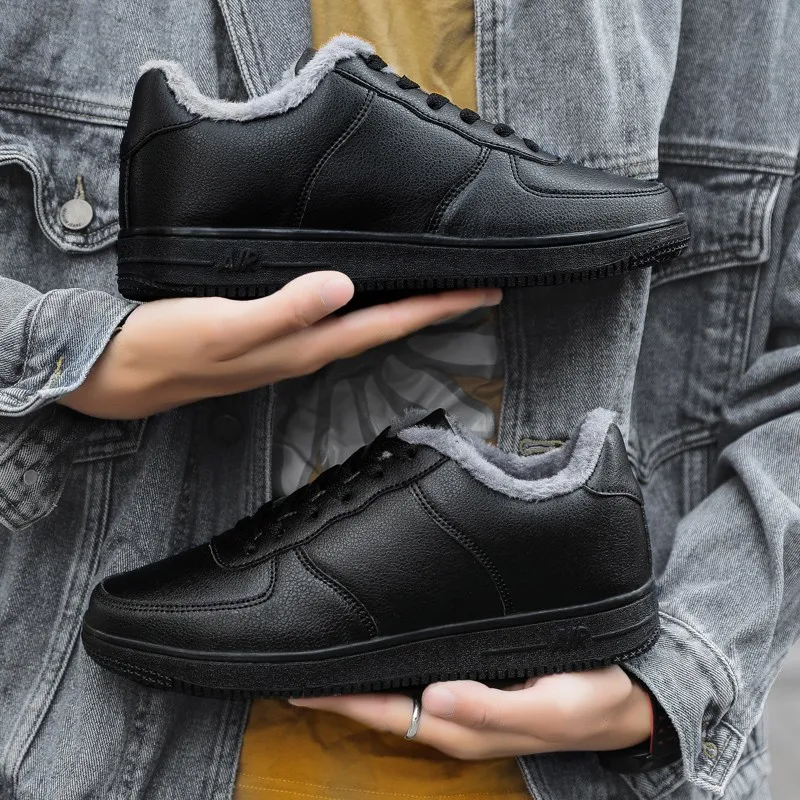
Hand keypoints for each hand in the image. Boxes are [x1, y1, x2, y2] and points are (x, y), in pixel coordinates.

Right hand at [60, 272, 500, 418]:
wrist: (128, 372)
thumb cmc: (173, 347)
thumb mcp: (228, 326)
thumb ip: (285, 308)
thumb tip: (343, 287)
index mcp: (307, 347)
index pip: (387, 325)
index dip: (436, 309)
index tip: (482, 294)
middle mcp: (309, 350)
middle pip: (386, 328)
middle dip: (432, 309)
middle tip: (475, 289)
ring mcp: (291, 347)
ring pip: (363, 326)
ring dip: (403, 309)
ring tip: (435, 290)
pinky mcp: (272, 336)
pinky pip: (334, 321)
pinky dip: (363, 305)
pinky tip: (364, 291)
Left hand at [290, 666, 651, 759]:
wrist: (622, 702)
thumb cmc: (588, 702)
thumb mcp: (549, 706)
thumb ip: (491, 708)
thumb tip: (431, 699)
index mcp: (463, 727)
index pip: (386, 713)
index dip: (343, 701)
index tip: (300, 685)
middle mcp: (454, 720)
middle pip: (382, 707)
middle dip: (340, 691)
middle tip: (298, 662)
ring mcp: (462, 708)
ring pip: (397, 697)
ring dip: (361, 683)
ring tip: (327, 658)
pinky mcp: (475, 692)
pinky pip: (420, 686)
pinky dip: (392, 674)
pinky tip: (380, 656)